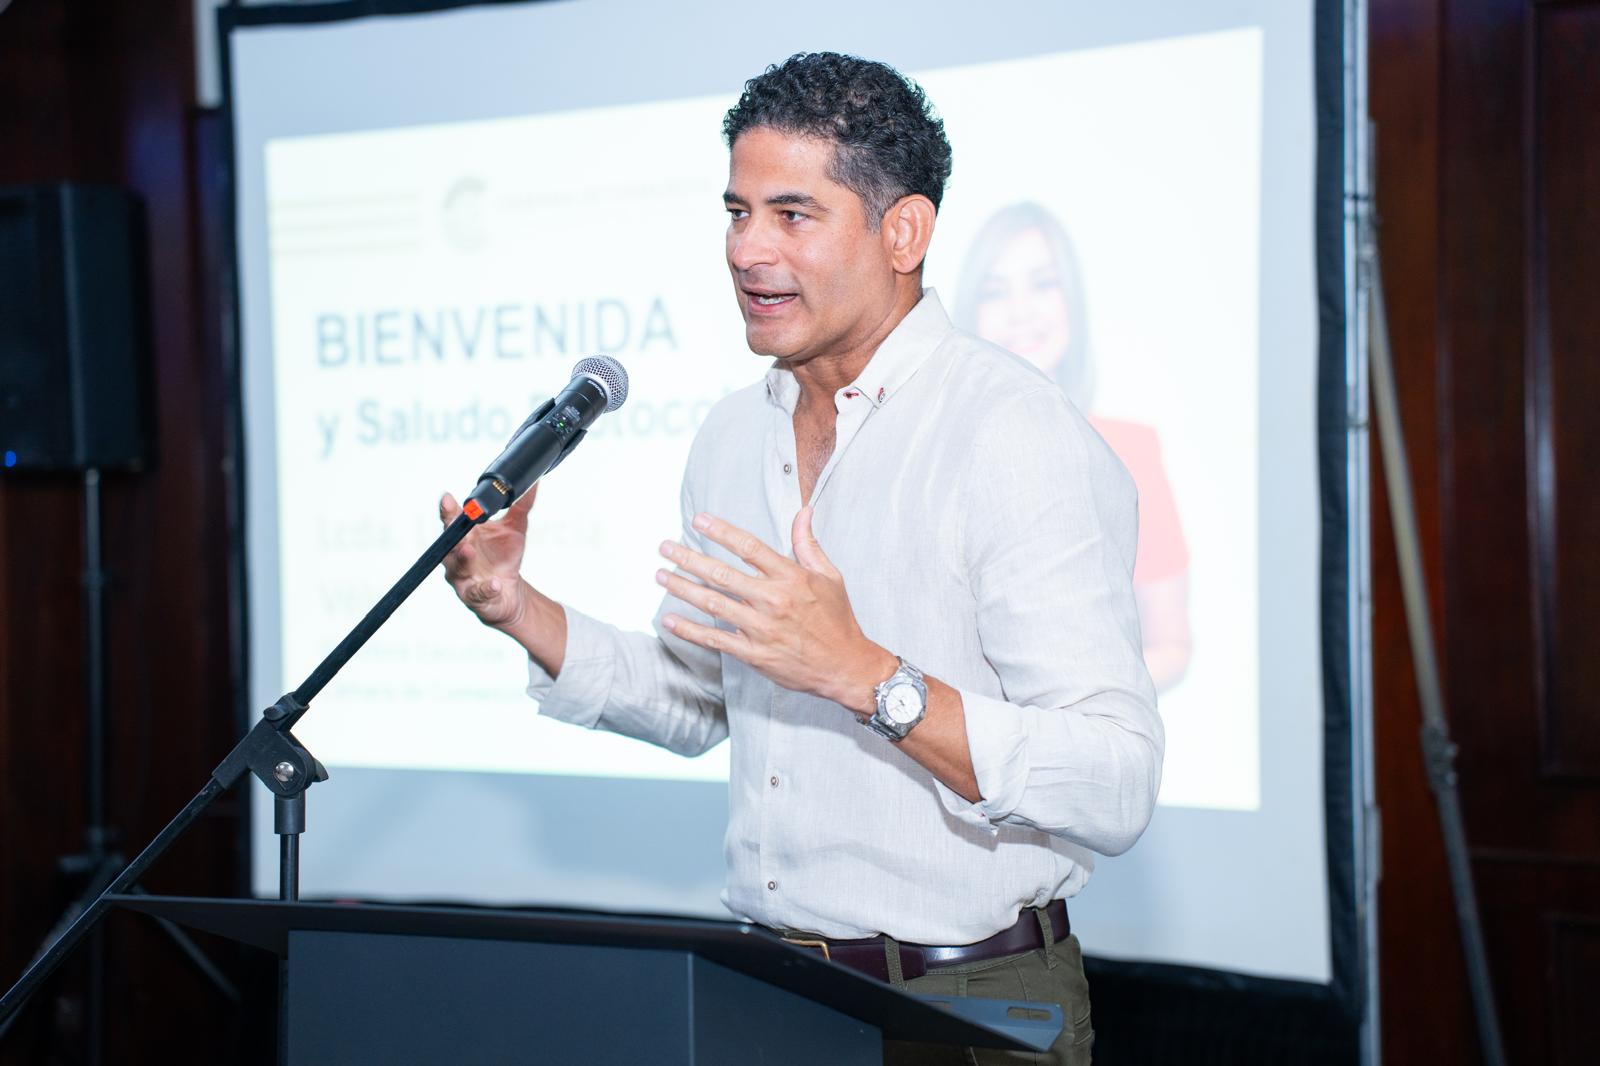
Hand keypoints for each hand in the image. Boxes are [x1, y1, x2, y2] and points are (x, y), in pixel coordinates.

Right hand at [440, 487, 537, 629]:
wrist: (509, 592)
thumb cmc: (504, 557)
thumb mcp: (515, 529)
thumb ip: (521, 506)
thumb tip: (533, 482)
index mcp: (465, 536)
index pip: (452, 520)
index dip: (448, 509)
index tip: (447, 497)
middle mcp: (456, 556)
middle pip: (449, 542)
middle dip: (450, 531)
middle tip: (454, 520)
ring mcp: (462, 577)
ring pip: (457, 568)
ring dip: (462, 558)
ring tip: (468, 550)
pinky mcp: (474, 597)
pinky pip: (477, 593)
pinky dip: (486, 588)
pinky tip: (494, 583)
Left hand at [655, 507, 895, 713]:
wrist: (846, 666)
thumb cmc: (837, 620)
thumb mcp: (830, 576)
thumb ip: (808, 544)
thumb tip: (804, 512)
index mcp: (790, 578)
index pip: (748, 547)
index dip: (720, 531)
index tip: (698, 521)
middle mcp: (773, 600)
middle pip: (722, 573)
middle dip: (689, 558)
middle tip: (665, 547)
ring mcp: (761, 628)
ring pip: (713, 603)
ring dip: (682, 588)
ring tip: (661, 575)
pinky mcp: (753, 654)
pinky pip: (714, 639)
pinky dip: (689, 629)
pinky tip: (669, 619)